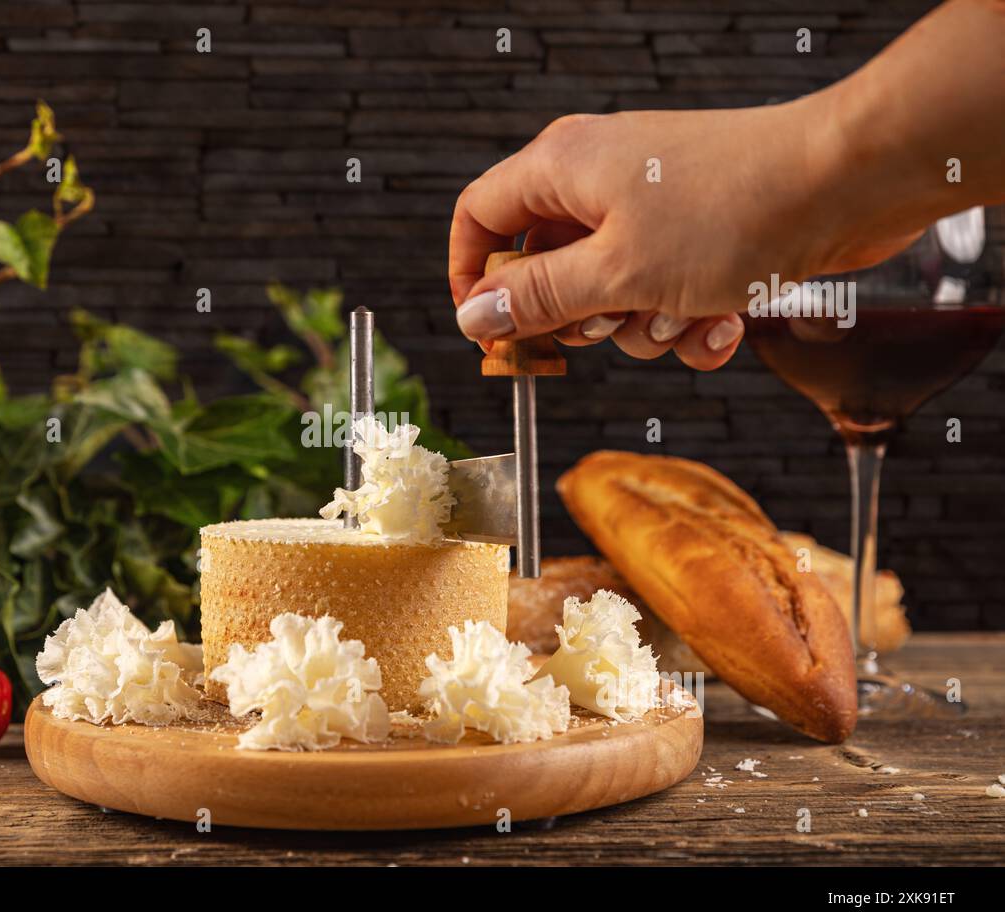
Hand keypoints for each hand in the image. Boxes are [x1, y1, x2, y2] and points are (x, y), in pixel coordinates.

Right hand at [449, 97, 921, 370]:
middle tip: (612, 324)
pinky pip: (664, 294)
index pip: (480, 217)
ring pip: (611, 293)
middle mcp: (599, 179)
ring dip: (645, 328)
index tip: (489, 331)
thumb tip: (474, 317)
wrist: (850, 182)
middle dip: (581, 317)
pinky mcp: (697, 231)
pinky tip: (726, 323)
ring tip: (688, 316)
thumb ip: (538, 298)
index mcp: (562, 168)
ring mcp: (651, 205)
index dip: (474, 278)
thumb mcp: (617, 273)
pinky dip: (689, 321)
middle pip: (547, 267)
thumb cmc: (734, 210)